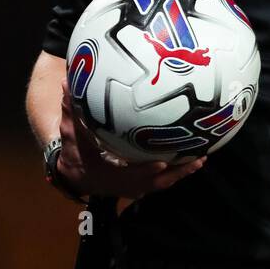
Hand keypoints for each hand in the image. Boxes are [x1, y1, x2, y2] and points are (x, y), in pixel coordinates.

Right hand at [56, 77, 205, 198]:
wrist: (74, 173)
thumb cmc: (74, 151)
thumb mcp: (70, 131)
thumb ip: (70, 109)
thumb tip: (67, 82)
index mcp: (108, 175)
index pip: (129, 175)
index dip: (146, 171)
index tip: (162, 161)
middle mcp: (125, 184)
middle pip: (156, 182)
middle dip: (177, 172)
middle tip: (196, 159)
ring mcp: (135, 186)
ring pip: (163, 182)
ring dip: (182, 171)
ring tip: (202, 158)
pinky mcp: (142, 183)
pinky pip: (164, 178)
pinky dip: (178, 170)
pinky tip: (194, 156)